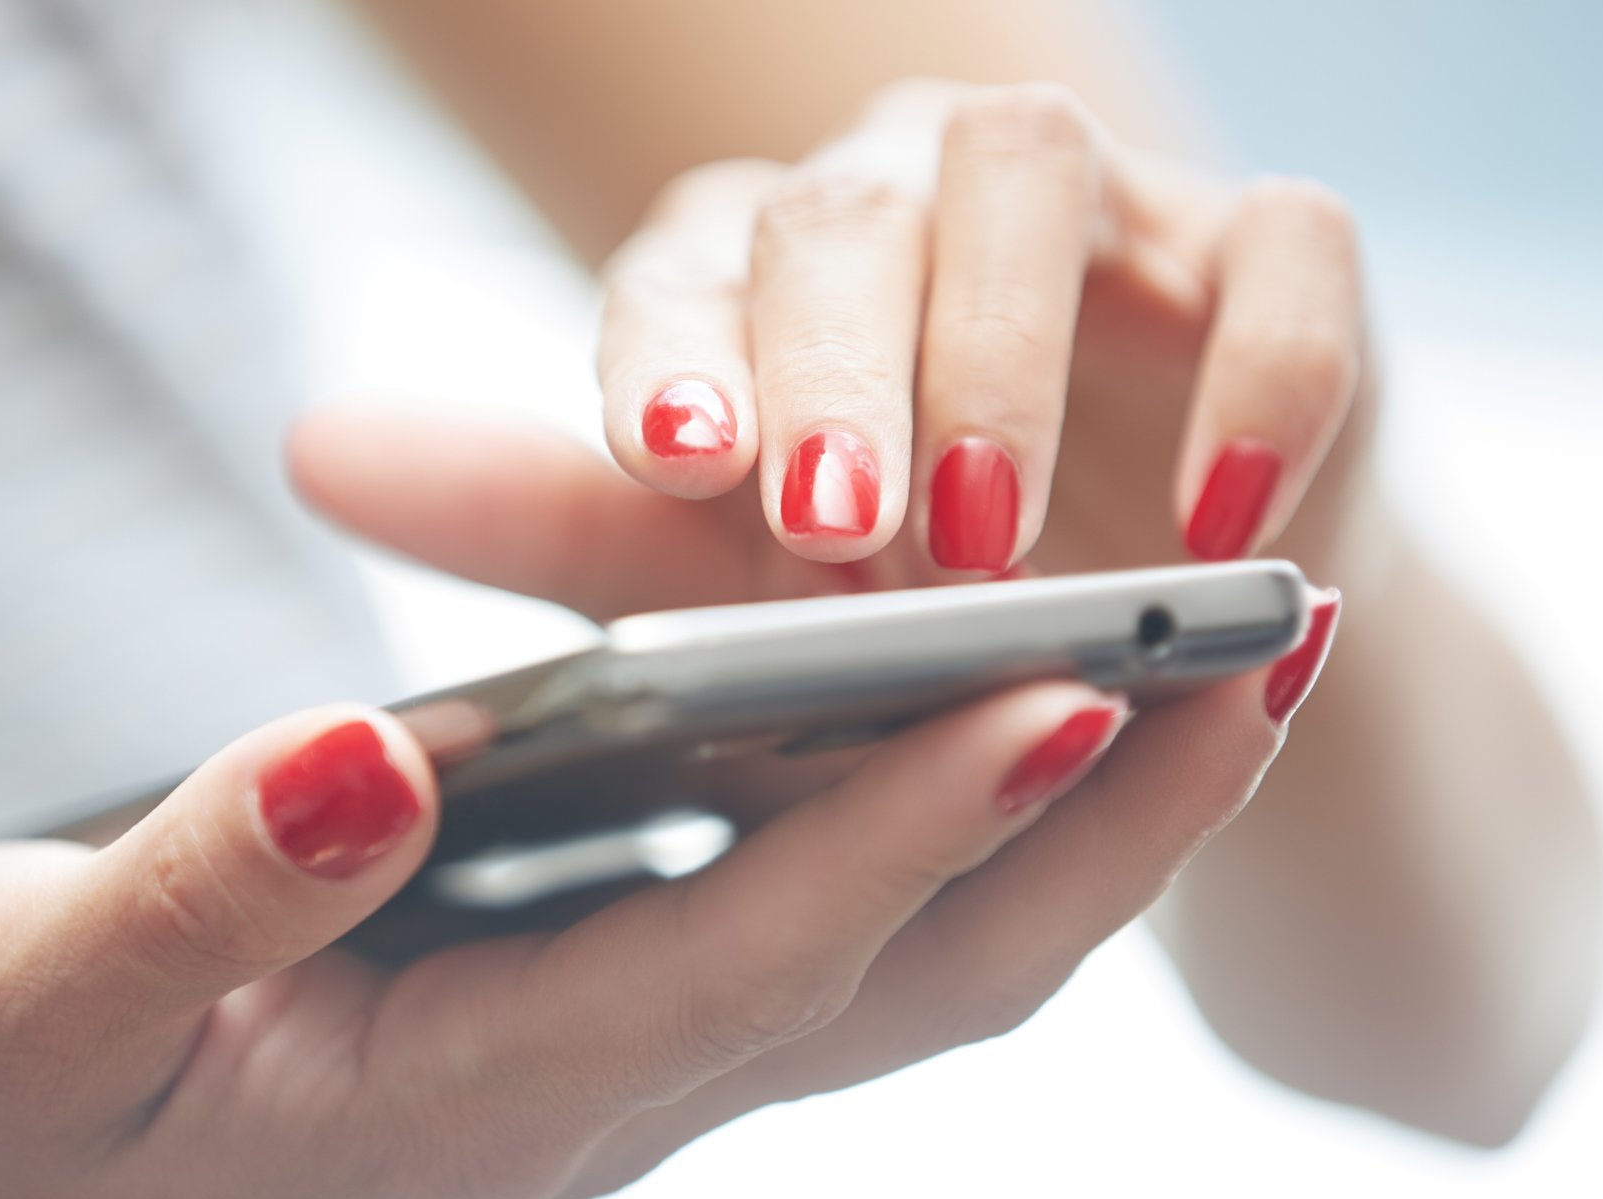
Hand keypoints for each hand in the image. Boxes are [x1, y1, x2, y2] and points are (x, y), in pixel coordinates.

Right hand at [0, 612, 1308, 1198]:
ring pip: (900, 955)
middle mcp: (590, 1096)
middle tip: (1269, 657)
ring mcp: (615, 1062)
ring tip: (1205, 655)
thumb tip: (364, 747)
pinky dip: (942, 812)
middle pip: (907, 978)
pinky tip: (1002, 695)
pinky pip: (825, 916)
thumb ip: (195, 893)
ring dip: (1065, 820)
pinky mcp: (601, 1007)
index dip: (907, 828)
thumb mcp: (19, 1002)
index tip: (1073, 686)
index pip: (746, 959)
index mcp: (463, 1100)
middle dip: (1098, 830)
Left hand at [593, 80, 1375, 587]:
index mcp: (756, 267)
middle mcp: (906, 198)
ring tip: (986, 543)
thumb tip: (315, 452)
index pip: (686, 269)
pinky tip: (1221, 526)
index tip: (675, 463)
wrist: (1120, 614)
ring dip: (1006, 357)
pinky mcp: (1268, 253)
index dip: (677, 355)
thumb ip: (532, 508)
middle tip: (833, 535)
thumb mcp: (707, 572)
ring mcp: (1094, 208)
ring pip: (1034, 179)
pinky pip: (1288, 254)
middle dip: (839, 372)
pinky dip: (1261, 381)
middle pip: (850, 213)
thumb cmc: (887, 580)